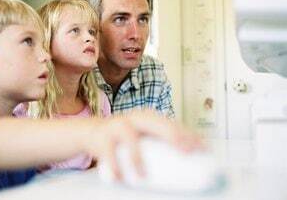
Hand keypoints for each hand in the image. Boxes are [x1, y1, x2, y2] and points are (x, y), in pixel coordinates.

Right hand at [84, 109, 202, 179]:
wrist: (93, 131)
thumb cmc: (125, 136)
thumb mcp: (143, 134)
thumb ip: (160, 140)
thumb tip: (189, 156)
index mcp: (148, 118)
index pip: (172, 124)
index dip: (188, 134)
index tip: (203, 147)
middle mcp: (134, 118)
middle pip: (155, 123)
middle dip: (172, 135)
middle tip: (185, 151)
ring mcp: (117, 125)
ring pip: (130, 137)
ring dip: (137, 157)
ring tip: (143, 176)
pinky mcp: (102, 138)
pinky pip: (108, 153)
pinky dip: (114, 166)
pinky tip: (119, 178)